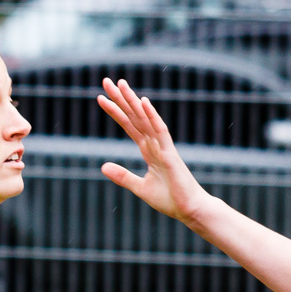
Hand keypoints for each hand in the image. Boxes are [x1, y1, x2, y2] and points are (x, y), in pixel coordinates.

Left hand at [94, 78, 212, 225]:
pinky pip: (160, 131)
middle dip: (121, 99)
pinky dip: (152, 117)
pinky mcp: (170, 154)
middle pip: (135, 116)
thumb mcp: (140, 188)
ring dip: (133, 101)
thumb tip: (102, 166)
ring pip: (145, 119)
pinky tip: (143, 102)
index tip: (100, 98)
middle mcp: (155, 144)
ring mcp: (163, 147)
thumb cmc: (170, 199)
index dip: (116, 112)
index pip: (129, 126)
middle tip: (106, 81)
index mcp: (149, 151)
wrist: (190, 210)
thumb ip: (122, 176)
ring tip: (120, 84)